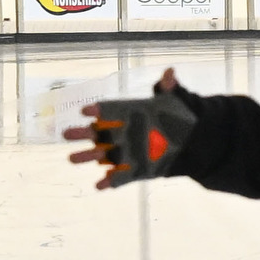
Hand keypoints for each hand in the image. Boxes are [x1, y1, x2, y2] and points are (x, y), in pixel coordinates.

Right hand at [65, 70, 198, 187]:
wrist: (193, 141)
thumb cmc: (181, 116)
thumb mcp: (178, 100)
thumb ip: (171, 88)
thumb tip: (169, 73)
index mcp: (130, 113)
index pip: (110, 110)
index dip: (98, 110)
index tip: (86, 111)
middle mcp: (123, 132)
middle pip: (98, 133)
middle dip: (82, 133)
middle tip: (66, 134)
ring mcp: (127, 152)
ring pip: (103, 154)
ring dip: (87, 156)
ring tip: (72, 158)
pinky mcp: (136, 170)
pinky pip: (120, 177)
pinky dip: (110, 181)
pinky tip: (99, 185)